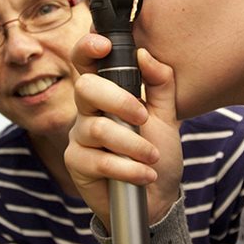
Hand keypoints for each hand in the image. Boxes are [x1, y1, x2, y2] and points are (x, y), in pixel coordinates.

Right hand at [65, 33, 182, 229]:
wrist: (157, 197)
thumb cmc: (157, 153)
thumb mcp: (167, 116)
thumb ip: (160, 84)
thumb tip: (145, 55)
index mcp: (106, 94)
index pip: (86, 63)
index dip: (88, 48)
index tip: (105, 46)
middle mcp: (87, 111)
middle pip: (86, 88)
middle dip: (118, 100)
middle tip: (144, 117)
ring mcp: (79, 137)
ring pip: (99, 129)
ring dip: (133, 144)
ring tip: (152, 157)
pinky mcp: (77, 164)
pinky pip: (100, 161)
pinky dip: (129, 169)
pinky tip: (146, 175)